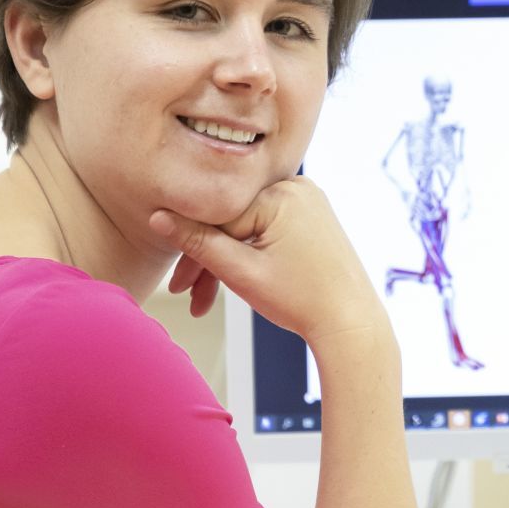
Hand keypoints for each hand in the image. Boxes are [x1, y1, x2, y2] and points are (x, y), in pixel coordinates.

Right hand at [149, 178, 385, 345]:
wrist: (351, 321)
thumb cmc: (303, 300)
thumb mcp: (242, 273)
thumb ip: (198, 243)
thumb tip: (157, 217)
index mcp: (281, 194)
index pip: (217, 217)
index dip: (191, 252)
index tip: (176, 284)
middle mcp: (296, 186)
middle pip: (229, 220)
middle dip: (206, 260)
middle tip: (185, 295)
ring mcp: (305, 199)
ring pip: (244, 226)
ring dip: (225, 259)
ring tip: (206, 299)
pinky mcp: (309, 214)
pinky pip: (264, 227)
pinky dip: (248, 251)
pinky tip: (233, 277)